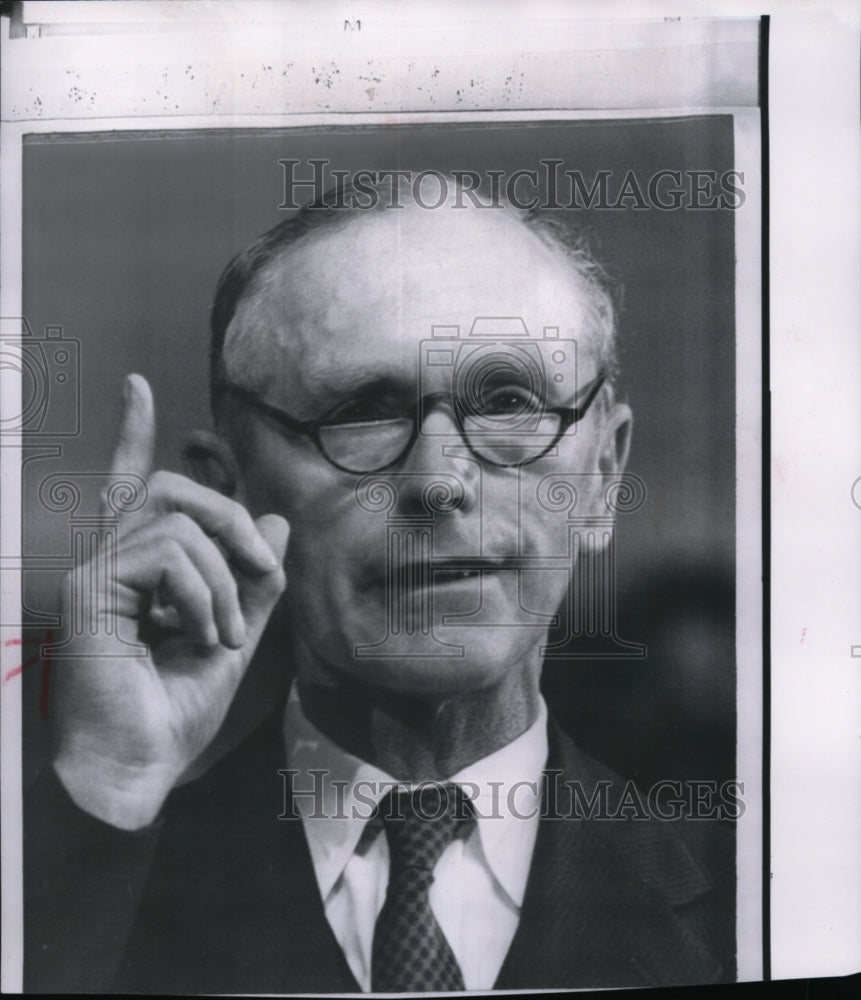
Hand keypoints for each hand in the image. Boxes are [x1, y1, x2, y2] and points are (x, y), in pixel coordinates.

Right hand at [53, 374, 288, 829]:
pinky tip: (204, 638)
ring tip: (226, 631)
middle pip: (172, 488)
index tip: (138, 386)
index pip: (136, 487)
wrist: (137, 768)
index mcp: (140, 570)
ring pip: (178, 517)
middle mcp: (112, 560)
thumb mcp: (234, 638)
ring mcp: (99, 571)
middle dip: (230, 513)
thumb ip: (254, 581)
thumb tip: (275, 520)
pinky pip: (170, 553)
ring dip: (225, 573)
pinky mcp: (95, 586)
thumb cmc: (175, 713)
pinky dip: (204, 594)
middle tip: (262, 565)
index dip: (137, 434)